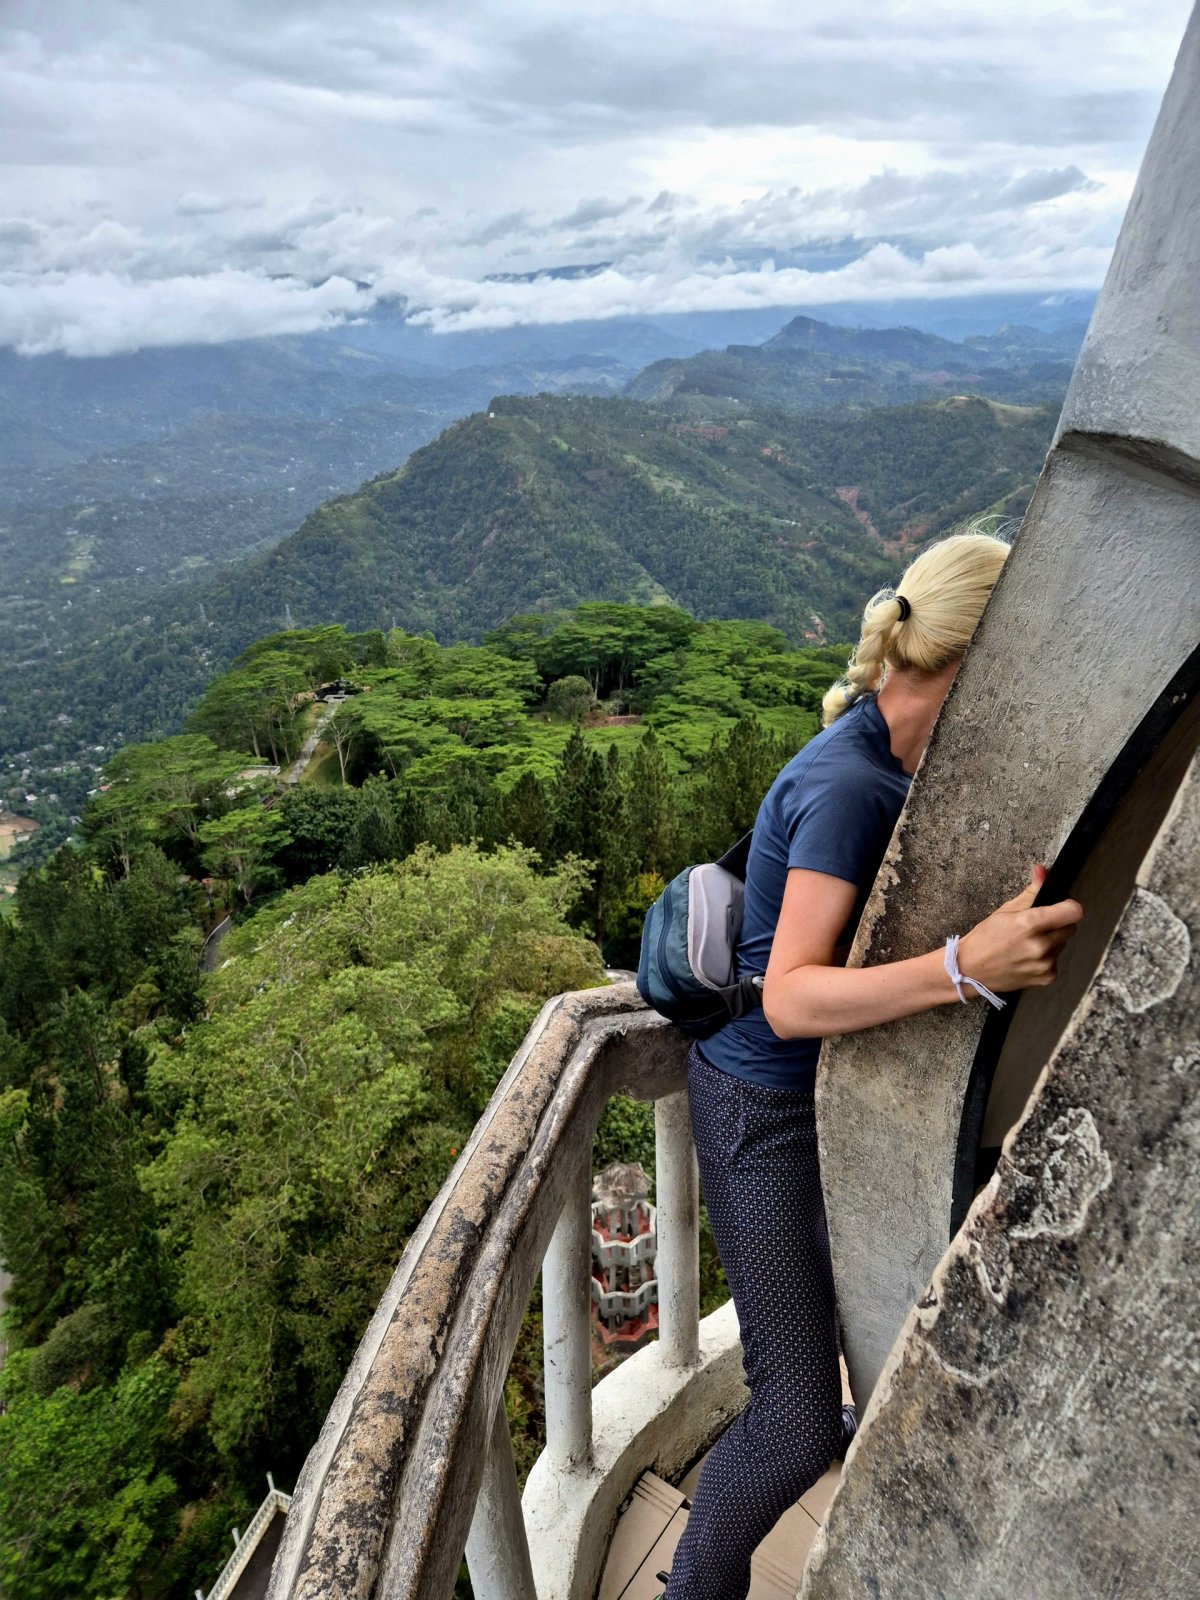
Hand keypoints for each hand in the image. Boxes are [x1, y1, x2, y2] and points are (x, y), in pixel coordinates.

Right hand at [956, 865, 1082, 996]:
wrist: (970, 969)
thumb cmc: (985, 938)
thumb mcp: (1006, 910)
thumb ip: (1031, 891)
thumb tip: (1043, 870)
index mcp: (1030, 923)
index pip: (1074, 912)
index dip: (1069, 906)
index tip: (1061, 907)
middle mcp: (1041, 945)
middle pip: (1070, 928)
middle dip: (1058, 925)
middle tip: (1037, 927)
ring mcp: (1045, 963)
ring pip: (1061, 945)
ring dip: (1050, 942)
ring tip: (1027, 945)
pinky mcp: (1046, 978)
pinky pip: (1056, 962)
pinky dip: (1045, 960)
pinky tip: (1026, 959)